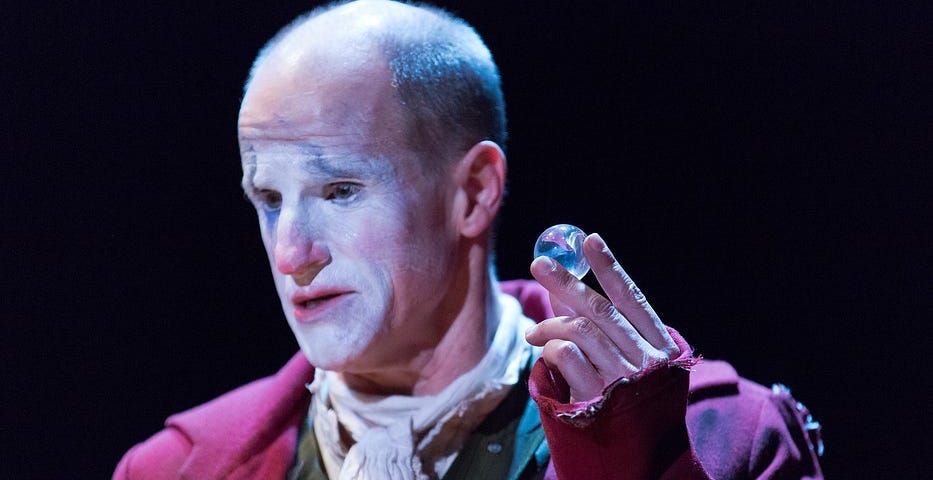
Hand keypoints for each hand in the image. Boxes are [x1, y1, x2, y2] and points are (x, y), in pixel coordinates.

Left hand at [525, 233, 679, 401]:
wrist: (640, 461)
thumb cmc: (629, 405)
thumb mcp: (624, 364)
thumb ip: (599, 327)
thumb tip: (562, 286)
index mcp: (661, 348)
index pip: (633, 299)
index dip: (609, 268)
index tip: (590, 240)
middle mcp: (647, 362)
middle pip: (602, 310)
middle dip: (567, 282)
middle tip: (539, 264)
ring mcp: (624, 381)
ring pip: (580, 330)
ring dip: (550, 324)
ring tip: (533, 331)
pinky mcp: (598, 399)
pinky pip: (566, 357)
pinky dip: (550, 349)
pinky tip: (544, 353)